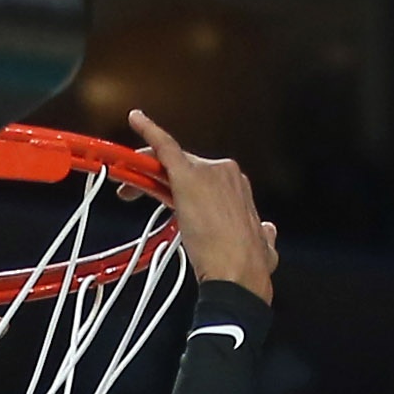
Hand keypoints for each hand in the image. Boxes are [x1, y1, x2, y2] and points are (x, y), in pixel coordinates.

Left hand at [127, 112, 275, 301]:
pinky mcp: (187, 177)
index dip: (183, 194)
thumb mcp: (263, 246)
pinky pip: (165, 147)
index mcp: (238, 188)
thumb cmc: (250, 265)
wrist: (239, 274)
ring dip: (145, 174)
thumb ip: (263, 236)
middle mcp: (224, 173)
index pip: (203, 180)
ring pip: (170, 164)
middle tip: (135, 195)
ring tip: (127, 188)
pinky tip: (136, 120)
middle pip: (184, 169)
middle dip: (159, 183)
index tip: (174, 208)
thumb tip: (266, 232)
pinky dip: (149, 131)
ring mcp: (206, 172)